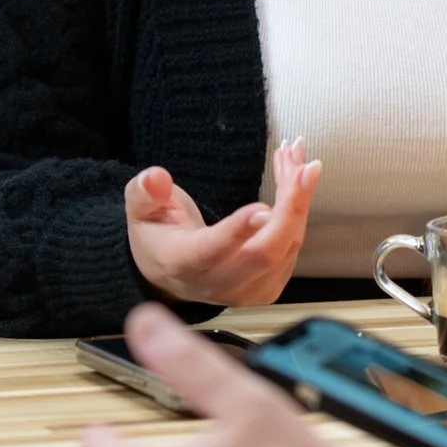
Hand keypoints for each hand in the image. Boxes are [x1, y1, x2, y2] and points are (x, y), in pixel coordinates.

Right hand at [126, 140, 318, 306]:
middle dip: (291, 207)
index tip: (263, 205)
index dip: (238, 230)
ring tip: (298, 156)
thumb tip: (155, 178)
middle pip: (265, 252)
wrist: (170, 274)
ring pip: (287, 245)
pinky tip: (297, 176)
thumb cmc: (158, 237)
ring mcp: (248, 290)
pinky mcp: (269, 286)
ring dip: (298, 198)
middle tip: (306, 167)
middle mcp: (219, 284)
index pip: (212, 251)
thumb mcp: (140, 211)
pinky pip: (293, 246)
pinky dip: (299, 209)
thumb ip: (145, 193)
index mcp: (183, 263)